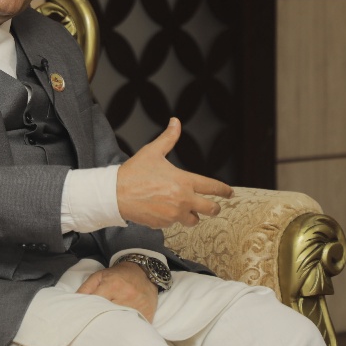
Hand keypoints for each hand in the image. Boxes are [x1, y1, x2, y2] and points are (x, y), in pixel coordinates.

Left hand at [76, 261, 157, 321]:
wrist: (143, 272)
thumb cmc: (118, 275)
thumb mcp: (99, 276)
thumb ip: (85, 288)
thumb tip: (74, 302)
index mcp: (112, 285)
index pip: (96, 303)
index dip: (89, 309)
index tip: (86, 313)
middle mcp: (126, 296)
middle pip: (107, 314)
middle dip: (100, 317)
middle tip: (96, 319)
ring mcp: (137, 306)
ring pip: (120, 321)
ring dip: (113, 322)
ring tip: (108, 321)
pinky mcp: (146, 314)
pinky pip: (134, 324)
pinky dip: (127, 326)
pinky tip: (122, 323)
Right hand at [117, 118, 233, 228]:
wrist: (115, 194)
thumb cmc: (134, 172)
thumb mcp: (152, 151)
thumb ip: (168, 138)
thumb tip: (176, 121)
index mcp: (184, 181)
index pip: (213, 187)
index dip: (224, 190)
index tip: (230, 193)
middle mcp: (183, 199)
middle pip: (211, 209)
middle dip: (215, 208)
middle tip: (214, 207)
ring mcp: (174, 214)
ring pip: (193, 220)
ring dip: (192, 215)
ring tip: (185, 209)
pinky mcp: (164, 224)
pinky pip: (174, 224)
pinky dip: (172, 218)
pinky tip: (163, 210)